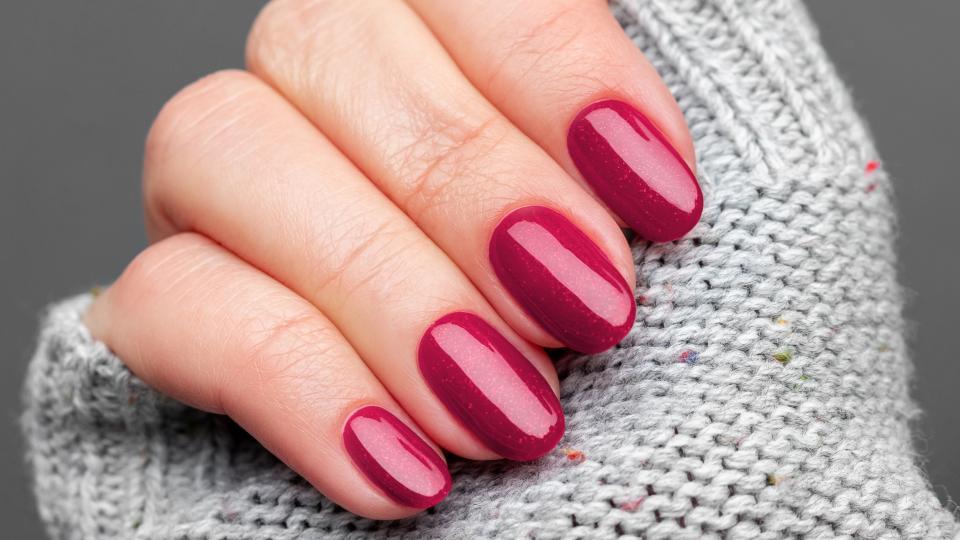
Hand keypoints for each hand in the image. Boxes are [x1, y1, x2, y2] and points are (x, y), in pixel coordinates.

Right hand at [85, 0, 699, 518]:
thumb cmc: (591, 319)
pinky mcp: (172, 298)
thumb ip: (614, 158)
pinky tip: (403, 469)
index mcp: (418, 28)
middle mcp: (302, 84)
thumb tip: (646, 166)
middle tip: (590, 312)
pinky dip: (296, 387)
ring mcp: (217, 185)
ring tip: (509, 411)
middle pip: (322, 45)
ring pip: (216, 148)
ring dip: (383, 287)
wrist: (510, 440)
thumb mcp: (626, 227)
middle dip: (472, 190)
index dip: (554, 66)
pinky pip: (164, 302)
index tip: (662, 197)